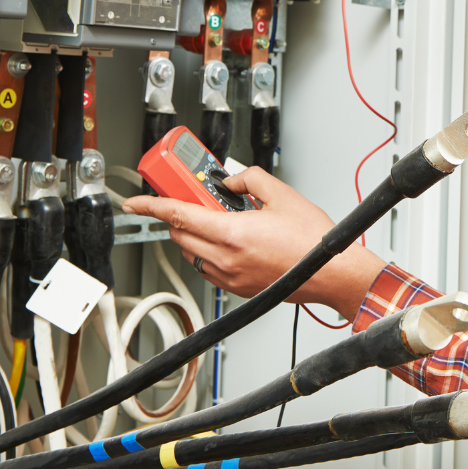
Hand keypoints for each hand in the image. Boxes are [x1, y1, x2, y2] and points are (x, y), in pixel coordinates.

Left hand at [122, 168, 385, 321]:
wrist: (330, 273)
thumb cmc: (312, 241)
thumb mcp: (282, 194)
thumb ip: (250, 179)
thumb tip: (231, 181)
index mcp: (232, 233)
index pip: (179, 216)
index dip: (152, 206)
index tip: (137, 203)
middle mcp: (225, 259)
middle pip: (180, 235)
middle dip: (182, 216)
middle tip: (199, 200)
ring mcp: (230, 277)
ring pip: (193, 253)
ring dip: (197, 235)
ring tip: (224, 221)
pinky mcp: (238, 288)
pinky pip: (210, 268)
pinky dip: (211, 253)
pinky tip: (235, 242)